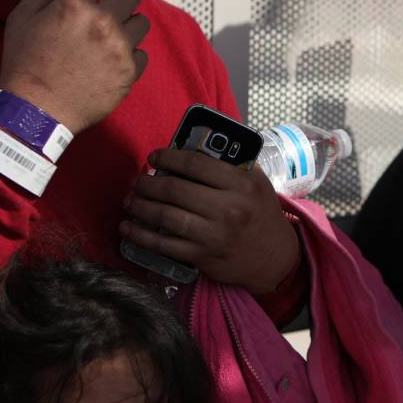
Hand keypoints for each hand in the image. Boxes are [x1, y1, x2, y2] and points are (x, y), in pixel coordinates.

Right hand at [0, 0, 148, 132]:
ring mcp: (120, 48)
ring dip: (128, 26)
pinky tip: (112, 62)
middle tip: (107, 13)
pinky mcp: (130, 72)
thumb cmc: (24, 62)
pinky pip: (142, 54)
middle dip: (120, 0)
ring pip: (141, 23)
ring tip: (111, 39)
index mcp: (76, 3)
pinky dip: (130, 56)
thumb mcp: (23, 18)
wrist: (36, 110)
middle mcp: (103, 21)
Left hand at [121, 149, 299, 292]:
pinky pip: (165, 245)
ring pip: (167, 217)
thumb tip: (196, 145)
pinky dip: (142, 236)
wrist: (274, 257)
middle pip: (176, 191)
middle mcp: (228, 209)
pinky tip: (128, 228)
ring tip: (129, 201)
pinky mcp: (203, 257)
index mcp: (241, 185)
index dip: (169, 158)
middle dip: (148, 183)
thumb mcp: (257, 183)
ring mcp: (214, 235)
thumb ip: (232, 164)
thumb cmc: (262, 214)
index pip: (196, 165)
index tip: (154, 157)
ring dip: (141, 207)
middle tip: (137, 181)